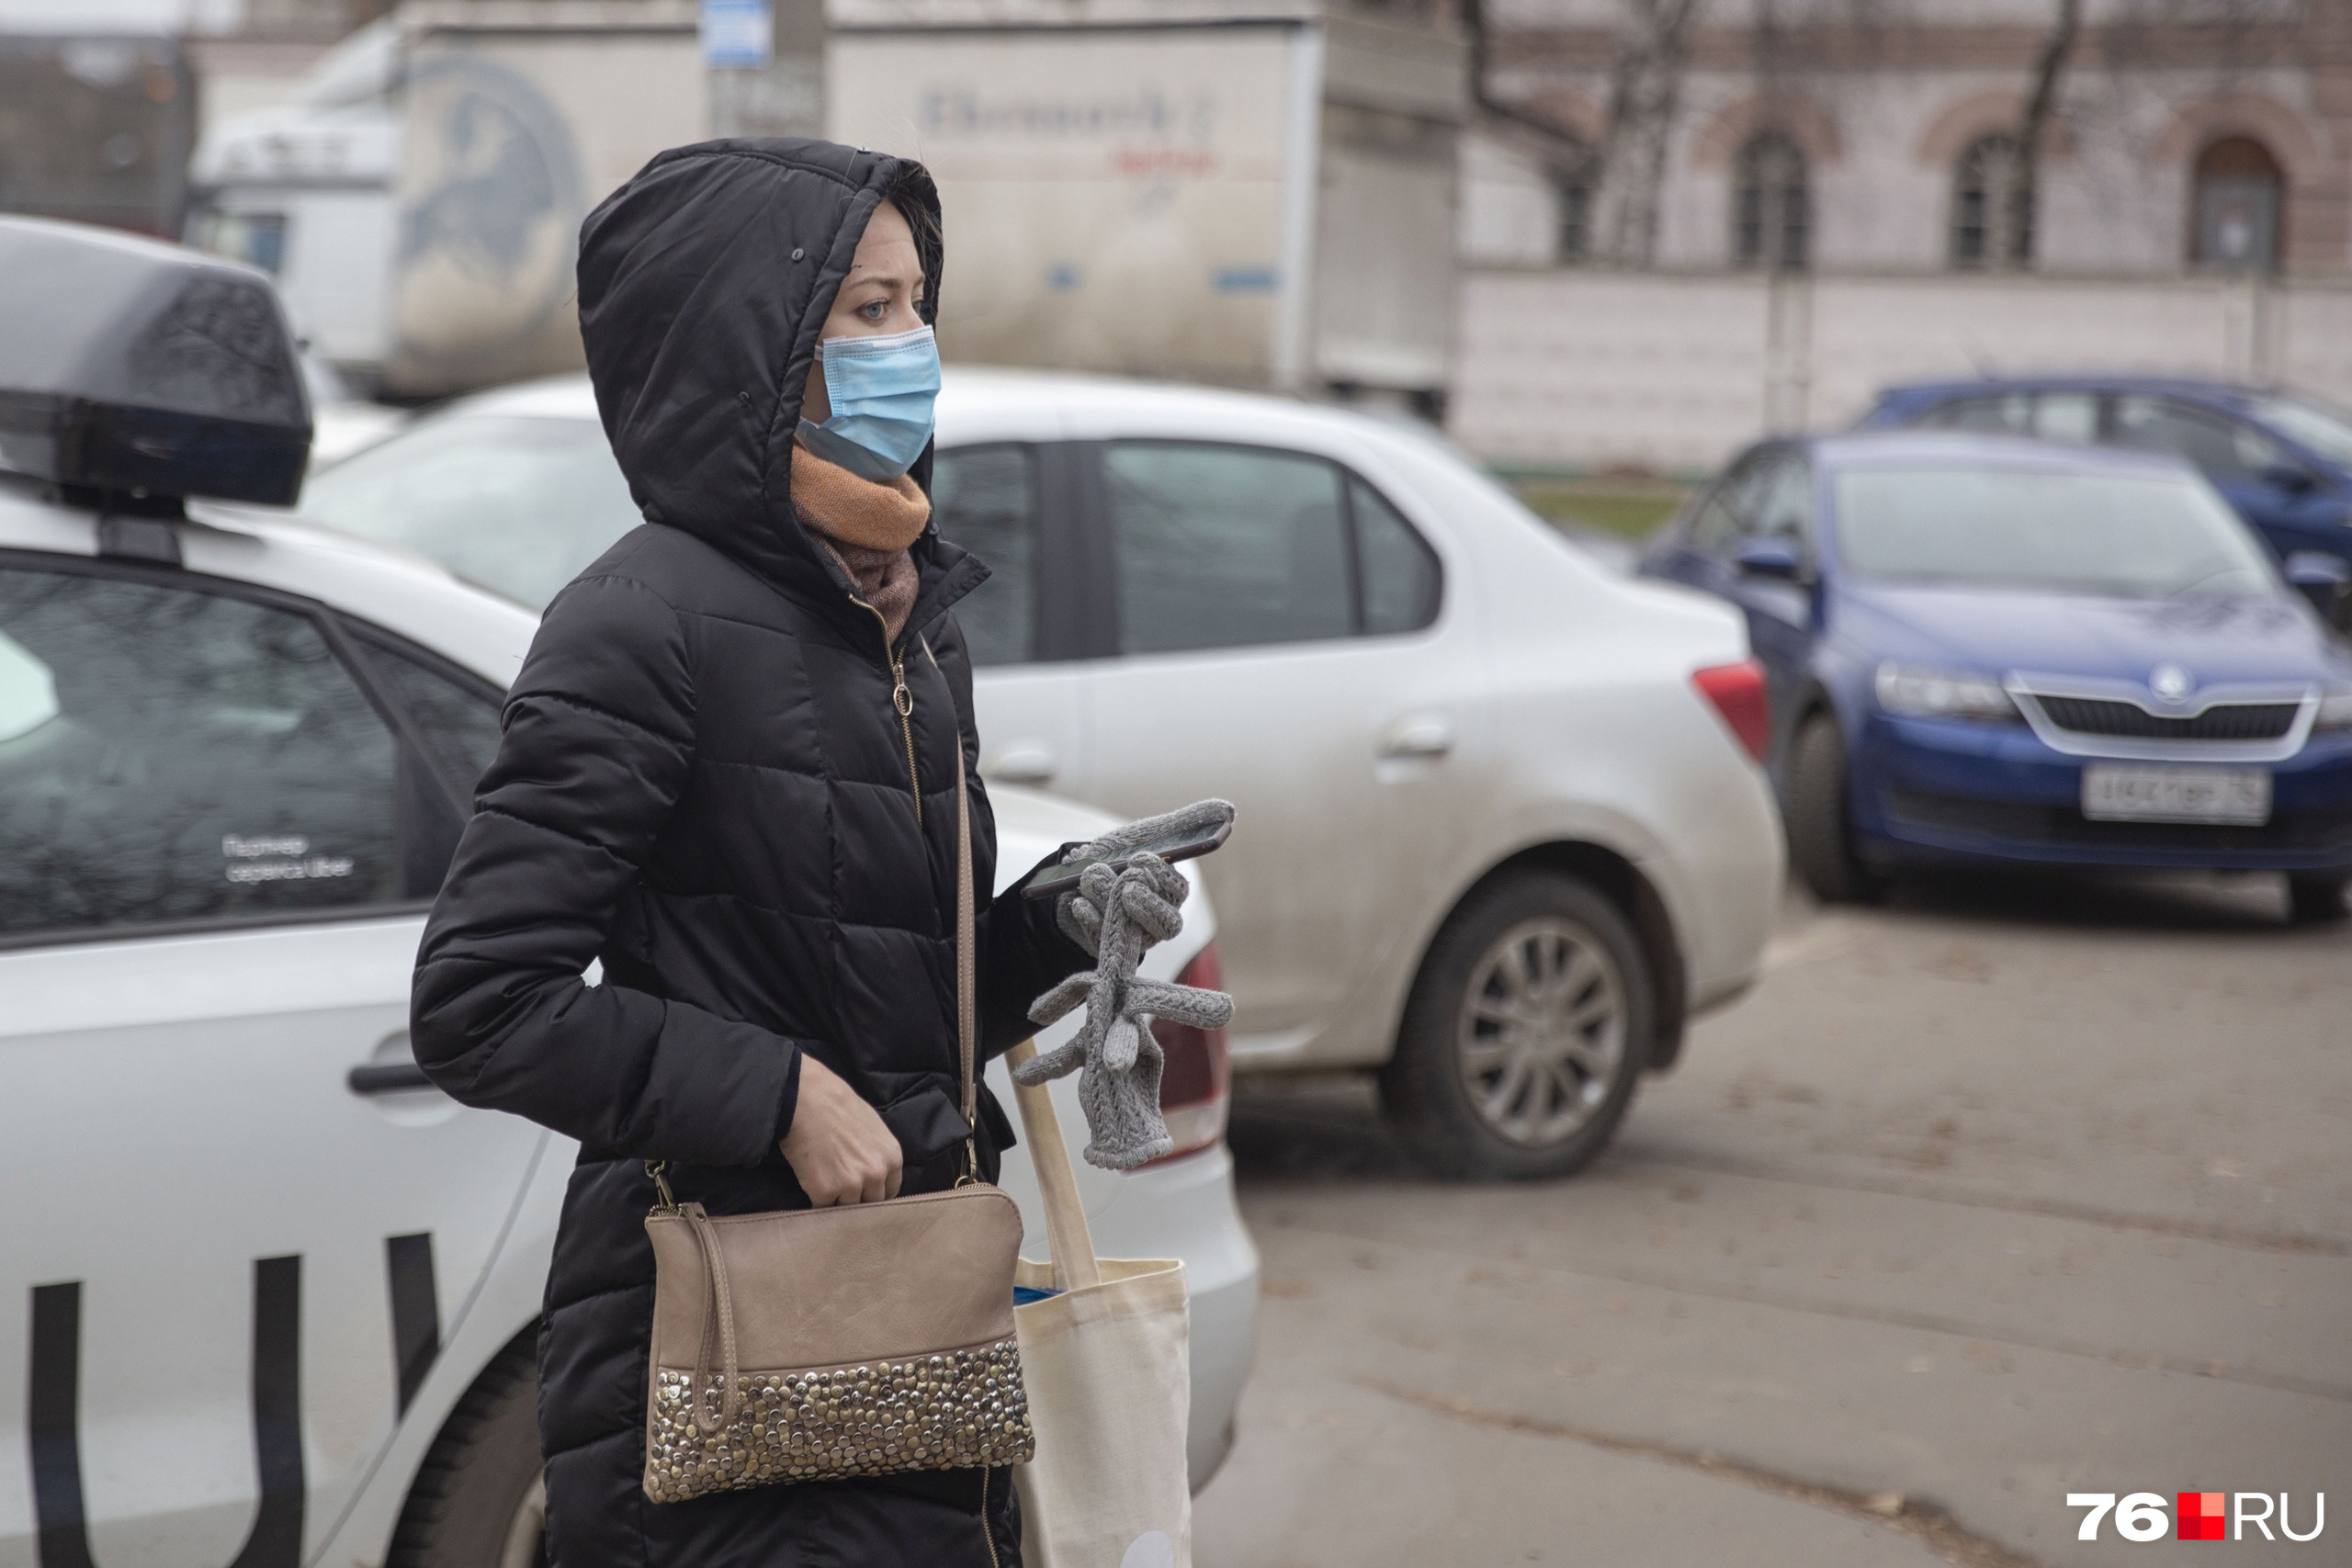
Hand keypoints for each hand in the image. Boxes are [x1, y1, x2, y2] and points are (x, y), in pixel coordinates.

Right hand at [779, 1055, 901, 1205]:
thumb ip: (878, 1154)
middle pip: (871, 1204)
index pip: (890, 1192)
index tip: (863, 1191)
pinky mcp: (824, 1191)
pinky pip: (822, 1208)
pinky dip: (815, 1200)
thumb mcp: (873, 1127)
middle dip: (857, 1199)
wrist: (805, 1098)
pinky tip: (810, 1183)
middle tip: (841, 1187)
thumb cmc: (837, 1105)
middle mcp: (876, 1174)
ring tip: (824, 1182)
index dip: (875, 1193)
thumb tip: (876, 1174)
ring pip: (847, 1209)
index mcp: (892, 1158)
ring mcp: (851, 1184)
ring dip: (836, 1201)